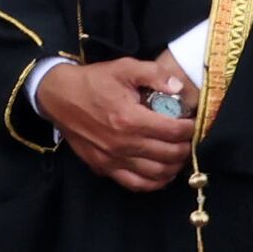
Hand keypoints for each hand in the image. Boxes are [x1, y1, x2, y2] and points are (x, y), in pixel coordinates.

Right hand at [35, 55, 199, 192]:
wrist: (58, 96)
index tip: (193, 123)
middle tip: (189, 139)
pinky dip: (154, 182)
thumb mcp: (124, 68)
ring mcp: (112, 159)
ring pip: (156, 173)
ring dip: (174, 166)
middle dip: (186, 147)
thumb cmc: (93, 81)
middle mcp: (123, 143)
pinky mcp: (103, 168)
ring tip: (179, 154)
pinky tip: (162, 173)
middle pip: (170, 155)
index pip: (174, 131)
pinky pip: (135, 184)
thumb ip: (154, 74)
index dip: (190, 128)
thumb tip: (178, 88)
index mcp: (130, 118)